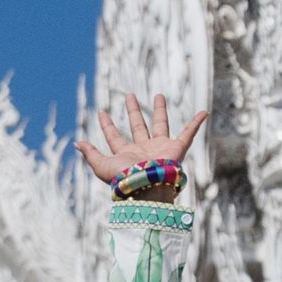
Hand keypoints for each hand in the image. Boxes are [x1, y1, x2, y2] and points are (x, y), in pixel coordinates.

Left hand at [76, 91, 206, 196]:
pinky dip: (197, 123)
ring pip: (160, 124)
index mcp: (125, 154)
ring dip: (160, 110)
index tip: (101, 112)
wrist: (146, 186)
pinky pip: (189, 133)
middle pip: (137, 126)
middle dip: (133, 111)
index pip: (114, 137)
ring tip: (159, 95)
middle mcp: (143, 150)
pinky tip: (204, 112)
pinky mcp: (176, 149)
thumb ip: (90, 153)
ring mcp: (160, 149)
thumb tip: (77, 143)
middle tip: (129, 95)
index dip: (107, 125)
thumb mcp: (101, 165)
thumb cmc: (123, 179)